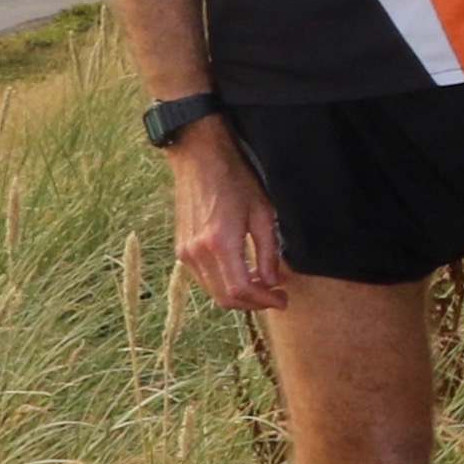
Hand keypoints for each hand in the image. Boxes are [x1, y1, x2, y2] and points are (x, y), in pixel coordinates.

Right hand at [165, 118, 288, 312]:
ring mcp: (184, 252)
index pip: (241, 290)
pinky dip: (224, 283)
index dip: (264, 301)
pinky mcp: (180, 248)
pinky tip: (243, 273)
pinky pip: (203, 278)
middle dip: (252, 303)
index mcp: (219, 244)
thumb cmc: (236, 181)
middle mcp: (196, 253)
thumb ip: (269, 251)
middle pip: (224, 298)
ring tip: (263, 285)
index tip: (283, 300)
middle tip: (276, 296)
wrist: (199, 160)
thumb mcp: (263, 213)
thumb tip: (273, 281)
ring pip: (212, 291)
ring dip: (238, 295)